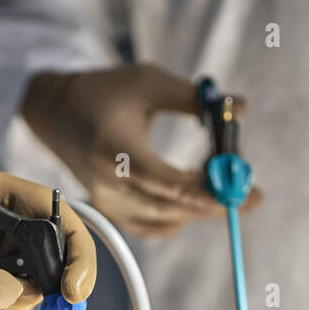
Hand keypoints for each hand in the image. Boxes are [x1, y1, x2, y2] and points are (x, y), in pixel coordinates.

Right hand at [21, 63, 263, 236]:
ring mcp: (111, 205)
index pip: (170, 185)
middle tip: (250, 193)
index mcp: (115, 152)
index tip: (248, 193)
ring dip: (200, 205)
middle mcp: (110, 187)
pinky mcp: (113, 214)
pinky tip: (194, 191)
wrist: (58, 115)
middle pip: (175, 209)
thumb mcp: (148, 83)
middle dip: (217, 202)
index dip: (212, 193)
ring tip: (216, 176)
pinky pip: (157, 226)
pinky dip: (182, 214)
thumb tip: (242, 108)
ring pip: (169, 221)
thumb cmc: (105, 93)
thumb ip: (194, 98)